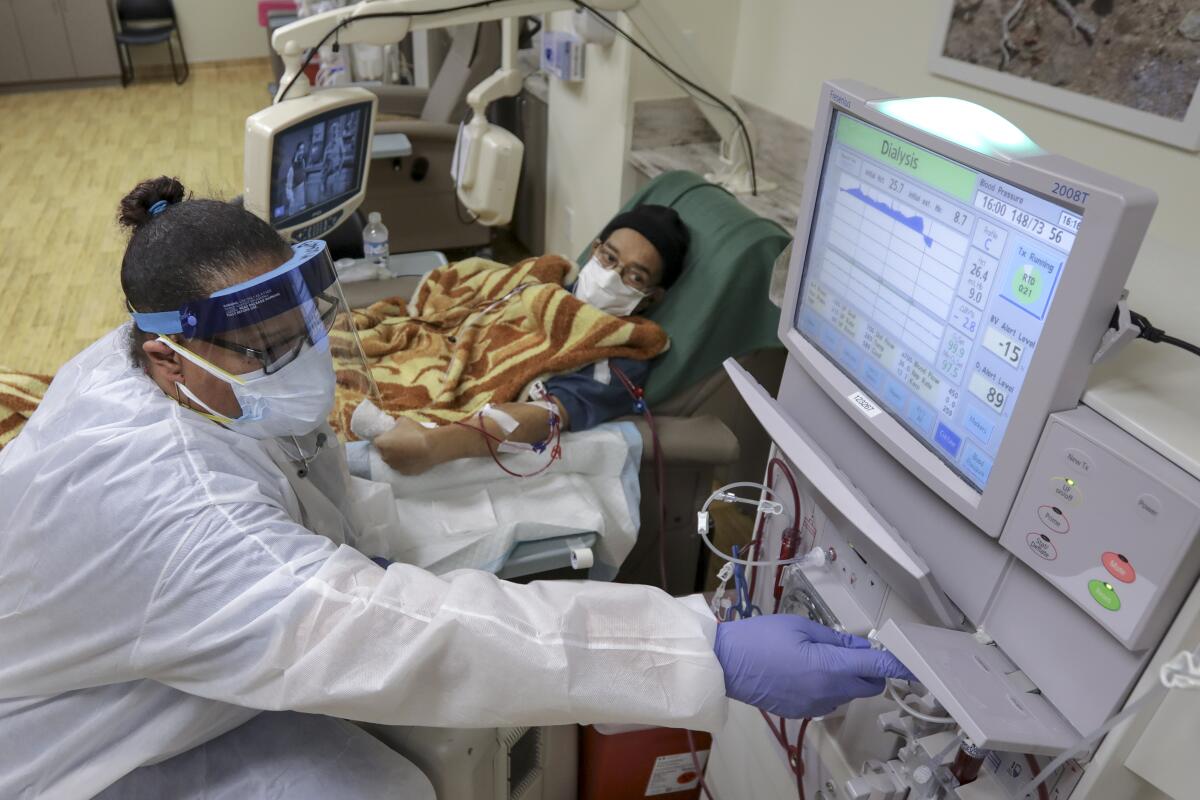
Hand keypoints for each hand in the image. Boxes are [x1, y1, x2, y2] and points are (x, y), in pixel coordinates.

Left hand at [373, 417, 437, 474]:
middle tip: (401, 442)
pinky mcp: (403, 473)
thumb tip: (396, 426)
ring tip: (409, 450)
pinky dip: (405, 463)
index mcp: (381, 443)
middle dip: (390, 448)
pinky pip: (402, 467)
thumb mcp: (403, 420)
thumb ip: (395, 424)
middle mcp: (384, 456)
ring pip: (393, 461)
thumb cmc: (416, 432)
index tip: (391, 435)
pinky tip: (413, 458)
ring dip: (397, 456)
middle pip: (384, 451)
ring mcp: (394, 466)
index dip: (384, 438)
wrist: (431, 447)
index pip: (376, 441)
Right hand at [714, 615, 914, 718]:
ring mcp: (815, 705)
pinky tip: (805, 671)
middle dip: (869, 668)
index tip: (915, 664)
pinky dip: (828, 686)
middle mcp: (827, 692)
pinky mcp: (803, 712)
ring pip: (849, 692)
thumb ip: (837, 638)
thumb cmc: (759, 639)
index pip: (877, 667)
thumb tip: (862, 646)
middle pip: (869, 684)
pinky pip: (829, 699)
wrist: (726, 665)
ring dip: (847, 676)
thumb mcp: (800, 626)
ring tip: (818, 656)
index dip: (899, 665)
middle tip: (850, 648)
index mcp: (829, 667)